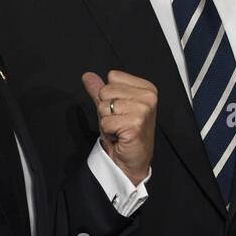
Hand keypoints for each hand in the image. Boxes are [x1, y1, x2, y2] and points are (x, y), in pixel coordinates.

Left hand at [82, 70, 156, 186]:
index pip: (113, 76)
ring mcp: (143, 111)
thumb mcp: (111, 107)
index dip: (110, 94)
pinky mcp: (135, 125)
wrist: (132, 159)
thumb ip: (99, 90)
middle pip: (106, 90)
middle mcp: (148, 97)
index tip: (120, 109)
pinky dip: (108, 131)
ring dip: (107, 120)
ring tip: (119, 128)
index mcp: (146, 88)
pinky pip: (106, 122)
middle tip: (119, 120)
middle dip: (106, 108)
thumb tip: (87, 76)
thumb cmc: (124, 132)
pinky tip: (119, 135)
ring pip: (104, 106)